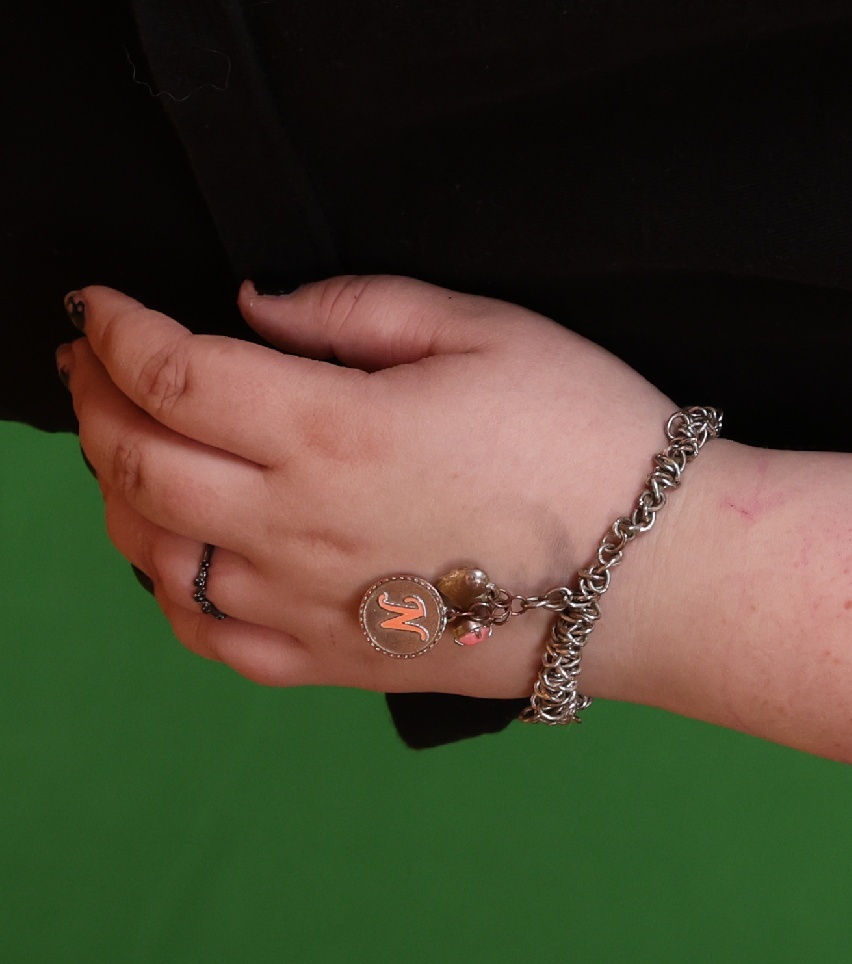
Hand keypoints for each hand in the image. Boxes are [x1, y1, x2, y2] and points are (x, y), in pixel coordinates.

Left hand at [60, 279, 689, 694]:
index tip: (98, 304)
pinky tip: (167, 550)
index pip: (172, 376)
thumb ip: (362, 307)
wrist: (651, 570)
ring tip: (119, 442)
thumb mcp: (492, 331)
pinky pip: (200, 632)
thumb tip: (258, 307)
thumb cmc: (588, 438)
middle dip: (93, 398)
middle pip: (134, 461)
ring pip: (148, 550)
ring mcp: (298, 601)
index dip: (117, 332)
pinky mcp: (322, 659)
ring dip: (112, 487)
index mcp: (331, 431)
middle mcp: (291, 523)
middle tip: (88, 359)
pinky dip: (159, 585)